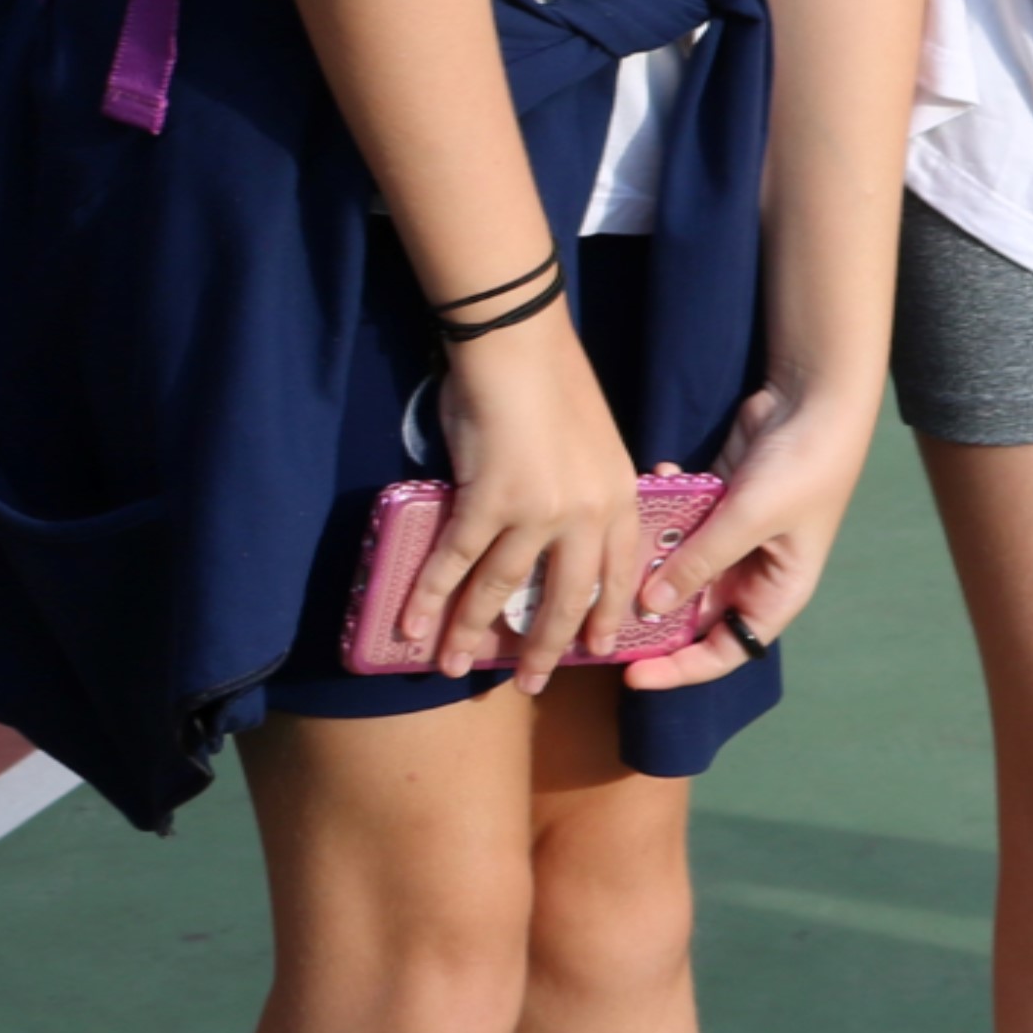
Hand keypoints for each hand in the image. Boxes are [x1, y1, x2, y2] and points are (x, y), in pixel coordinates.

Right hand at [419, 307, 656, 690]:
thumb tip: (555, 535)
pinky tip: (412, 626)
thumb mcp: (593, 447)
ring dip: (472, 630)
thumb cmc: (552, 388)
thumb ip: (584, 494)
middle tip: (530, 683)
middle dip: (545, 646)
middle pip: (568, 597)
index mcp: (620, 496)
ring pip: (503, 589)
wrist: (519, 349)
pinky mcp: (489, 502)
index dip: (606, 614)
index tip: (600, 650)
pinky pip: (455, 562)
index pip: (621, 572)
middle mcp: (588, 513)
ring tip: (455, 665)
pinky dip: (429, 596)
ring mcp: (539, 511)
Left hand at [631, 368, 863, 691]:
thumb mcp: (750, 519)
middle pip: (693, 611)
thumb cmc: (803, 468)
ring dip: (650, 552)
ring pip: (678, 563)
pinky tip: (658, 475)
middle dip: (651, 610)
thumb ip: (698, 563)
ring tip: (619, 541)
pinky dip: (664, 505)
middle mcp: (752, 572)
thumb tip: (647, 608)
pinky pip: (679, 519)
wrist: (818, 397)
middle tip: (603, 609)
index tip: (632, 673)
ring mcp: (733, 536)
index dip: (679, 668)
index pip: (724, 650)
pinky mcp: (719, 502)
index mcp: (776, 592)